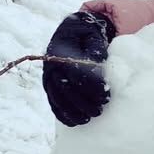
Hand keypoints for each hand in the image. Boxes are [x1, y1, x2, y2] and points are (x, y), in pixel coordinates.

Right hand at [41, 11, 116, 126]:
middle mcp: (51, 65)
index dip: (90, 86)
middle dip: (83, 102)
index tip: (105, 95)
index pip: (74, 72)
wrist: (74, 31)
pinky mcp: (49, 86)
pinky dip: (62, 114)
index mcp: (60, 51)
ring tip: (89, 119)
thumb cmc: (87, 35)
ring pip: (57, 98)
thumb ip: (96, 49)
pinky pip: (53, 103)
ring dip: (72, 112)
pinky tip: (74, 122)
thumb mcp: (93, 36)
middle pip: (64, 89)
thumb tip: (99, 66)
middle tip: (100, 110)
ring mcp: (48, 77)